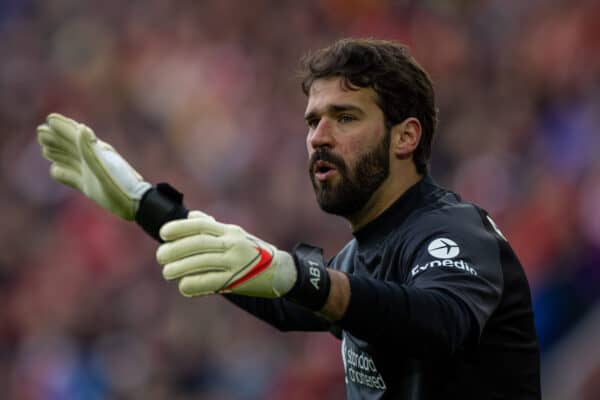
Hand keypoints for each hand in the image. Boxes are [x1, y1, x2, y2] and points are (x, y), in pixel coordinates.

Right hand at [37, 113, 151, 219]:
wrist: (133, 204)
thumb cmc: (120, 185)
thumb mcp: (103, 167)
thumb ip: (90, 149)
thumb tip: (81, 127)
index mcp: (96, 151)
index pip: (75, 135)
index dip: (62, 127)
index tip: (50, 119)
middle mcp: (92, 160)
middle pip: (69, 146)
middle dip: (55, 139)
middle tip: (40, 132)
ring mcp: (90, 173)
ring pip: (69, 160)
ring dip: (57, 153)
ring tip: (45, 149)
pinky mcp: (89, 186)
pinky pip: (71, 177)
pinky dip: (62, 173)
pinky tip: (55, 170)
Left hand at [156, 211, 297, 297]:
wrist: (281, 271)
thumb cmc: (254, 252)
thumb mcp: (236, 234)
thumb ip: (213, 226)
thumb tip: (191, 216)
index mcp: (230, 231)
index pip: (202, 225)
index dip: (180, 227)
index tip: (163, 233)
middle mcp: (233, 243)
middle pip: (199, 243)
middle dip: (176, 249)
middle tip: (160, 257)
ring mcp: (236, 262)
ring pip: (202, 262)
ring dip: (181, 267)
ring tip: (167, 272)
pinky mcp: (238, 280)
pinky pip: (212, 281)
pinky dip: (195, 284)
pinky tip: (183, 287)